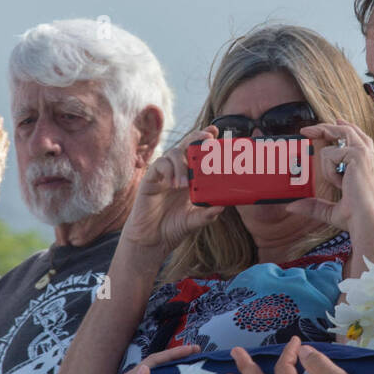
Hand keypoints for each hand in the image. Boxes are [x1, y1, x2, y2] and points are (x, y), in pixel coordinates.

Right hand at [120, 127, 224, 255]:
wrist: (152, 240)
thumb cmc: (173, 228)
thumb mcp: (194, 221)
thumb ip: (207, 214)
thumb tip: (222, 206)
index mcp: (190, 178)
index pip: (197, 153)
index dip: (205, 140)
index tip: (216, 133)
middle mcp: (177, 172)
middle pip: (186, 146)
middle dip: (196, 137)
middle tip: (208, 138)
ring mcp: (163, 174)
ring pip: (173, 154)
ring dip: (182, 164)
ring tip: (185, 185)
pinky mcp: (150, 179)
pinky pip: (159, 165)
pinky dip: (168, 170)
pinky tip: (173, 184)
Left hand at [285, 120, 373, 237]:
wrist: (366, 221)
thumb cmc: (355, 218)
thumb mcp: (330, 209)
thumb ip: (313, 205)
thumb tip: (292, 206)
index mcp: (366, 164)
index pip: (354, 138)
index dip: (340, 129)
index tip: (326, 127)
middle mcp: (368, 156)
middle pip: (347, 129)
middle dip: (325, 127)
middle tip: (305, 130)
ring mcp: (364, 153)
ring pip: (338, 136)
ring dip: (326, 158)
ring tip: (332, 175)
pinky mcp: (357, 155)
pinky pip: (330, 154)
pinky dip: (328, 170)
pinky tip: (340, 183)